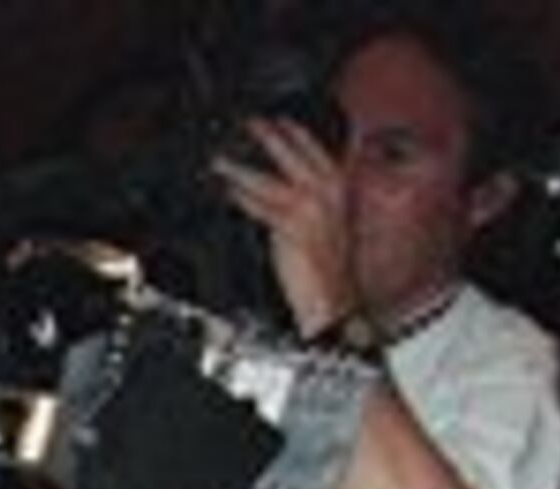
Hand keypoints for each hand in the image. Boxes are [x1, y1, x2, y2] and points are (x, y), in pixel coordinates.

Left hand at [213, 115, 354, 338]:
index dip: (293, 131)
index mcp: (339, 185)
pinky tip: (227, 191)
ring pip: (269, 179)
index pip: (316, 148)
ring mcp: (310, 207)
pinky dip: (241, 197)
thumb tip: (286, 180)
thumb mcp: (327, 221)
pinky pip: (259, 205)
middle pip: (293, 152)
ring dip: (239, 168)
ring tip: (220, 160)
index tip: (275, 119)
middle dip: (268, 135)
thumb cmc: (327, 265)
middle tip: (247, 123)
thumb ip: (313, 196)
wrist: (333, 297)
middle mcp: (328, 191)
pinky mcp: (291, 226)